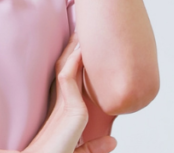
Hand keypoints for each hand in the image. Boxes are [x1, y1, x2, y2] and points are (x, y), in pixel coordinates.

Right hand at [24, 35, 116, 152]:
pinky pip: (68, 77)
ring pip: (65, 68)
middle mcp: (60, 106)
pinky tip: (82, 48)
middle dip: (73, 51)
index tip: (82, 50)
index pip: (69, 81)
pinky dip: (74, 61)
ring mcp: (62, 105)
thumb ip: (94, 147)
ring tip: (81, 31)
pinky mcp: (69, 109)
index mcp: (62, 114)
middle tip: (81, 31)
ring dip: (74, 50)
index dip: (75, 64)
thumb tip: (113, 140)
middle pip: (65, 69)